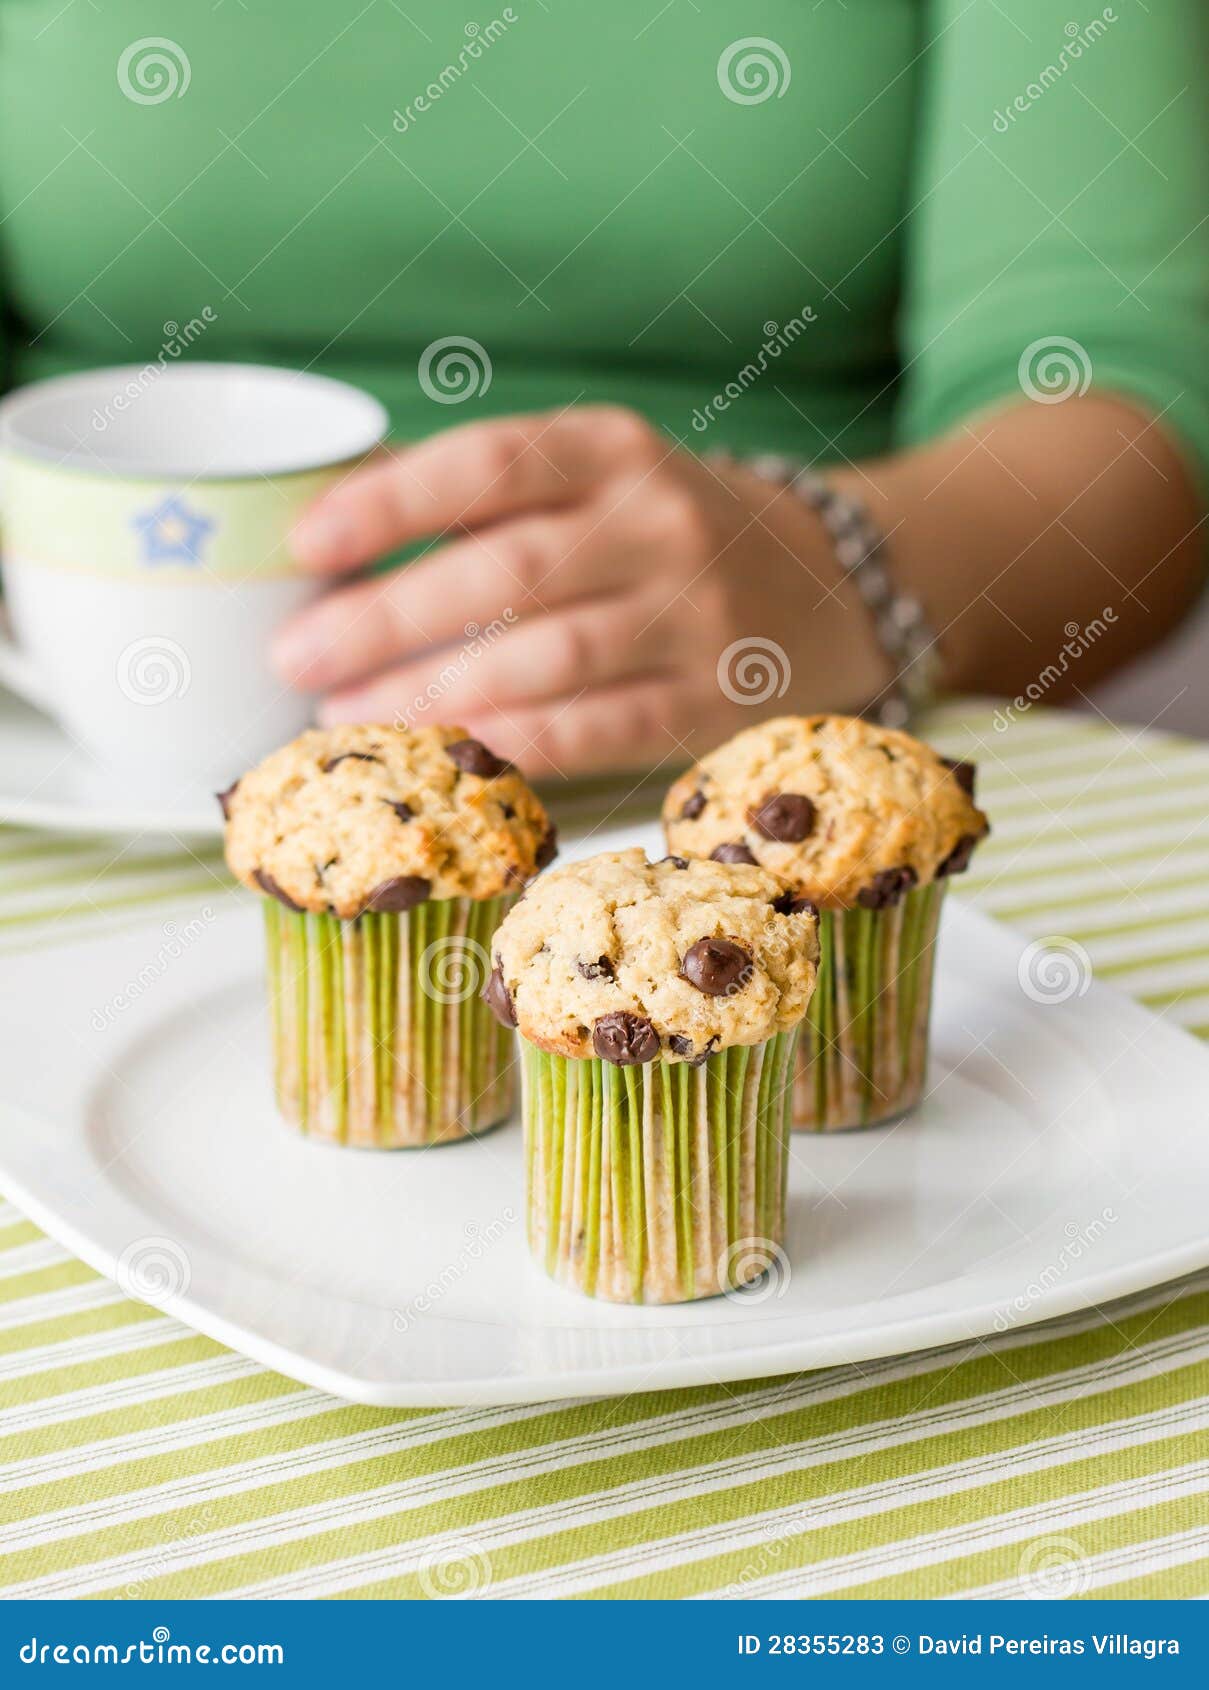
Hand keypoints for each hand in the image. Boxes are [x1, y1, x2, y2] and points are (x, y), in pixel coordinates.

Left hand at [271, 406, 886, 777]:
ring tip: (345, 717)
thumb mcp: (591, 475)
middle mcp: (660, 523)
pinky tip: (446, 752)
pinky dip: (516, 742)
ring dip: (433, 694)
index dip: (390, 503)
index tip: (305, 544)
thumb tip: (324, 517)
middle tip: (294, 659)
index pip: (490, 463)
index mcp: (613, 449)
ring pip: (548, 658)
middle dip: (385, 619)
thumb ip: (477, 493)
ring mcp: (694, 615)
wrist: (823, 581)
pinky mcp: (712, 700)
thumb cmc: (661, 527)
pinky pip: (600, 728)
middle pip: (506, 571)